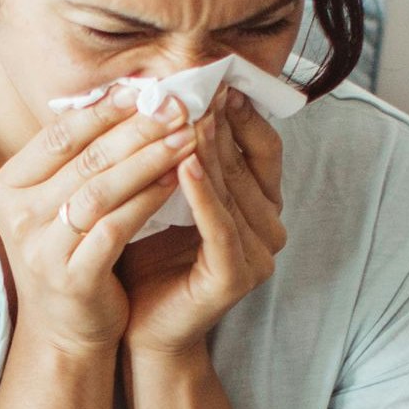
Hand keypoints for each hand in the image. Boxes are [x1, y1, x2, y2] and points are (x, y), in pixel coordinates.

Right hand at [0, 89, 205, 360]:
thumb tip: (126, 96)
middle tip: (177, 107)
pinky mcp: (72, 276)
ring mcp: (42, 248)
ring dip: (147, 160)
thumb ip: (78, 159)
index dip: (105, 109)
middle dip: (136, 129)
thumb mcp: (58, 203)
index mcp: (9, 187)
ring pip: (101, 190)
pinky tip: (175, 182)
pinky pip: (116, 228)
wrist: (63, 331)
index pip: (60, 135)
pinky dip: (147, 201)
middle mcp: (18, 216)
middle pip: (84, 158)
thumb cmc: (68, 254)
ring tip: (185, 138)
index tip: (146, 89)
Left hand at [119, 92, 284, 358]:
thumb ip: (179, 157)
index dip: (241, 114)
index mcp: (259, 207)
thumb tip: (166, 98)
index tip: (215, 78)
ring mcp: (258, 255)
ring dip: (211, 150)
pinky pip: (220, 226)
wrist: (140, 329)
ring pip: (233, 190)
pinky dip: (203, 194)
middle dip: (221, 123)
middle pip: (247, 164)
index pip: (261, 149)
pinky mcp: (236, 277)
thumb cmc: (148, 260)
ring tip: (188, 113)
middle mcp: (268, 229)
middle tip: (199, 84)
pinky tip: (184, 164)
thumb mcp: (166, 198)